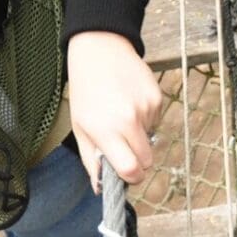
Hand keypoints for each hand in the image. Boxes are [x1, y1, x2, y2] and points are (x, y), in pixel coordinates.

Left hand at [66, 30, 164, 188]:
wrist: (100, 50)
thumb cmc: (85, 90)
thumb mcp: (80, 126)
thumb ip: (91, 160)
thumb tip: (100, 187)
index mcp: (105, 131)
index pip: (130, 170)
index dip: (131, 177)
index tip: (126, 174)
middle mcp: (127, 121)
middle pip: (146, 160)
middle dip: (136, 160)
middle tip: (123, 146)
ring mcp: (145, 108)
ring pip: (151, 140)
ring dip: (139, 135)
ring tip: (121, 114)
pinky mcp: (157, 97)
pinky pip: (155, 121)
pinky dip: (145, 118)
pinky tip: (130, 101)